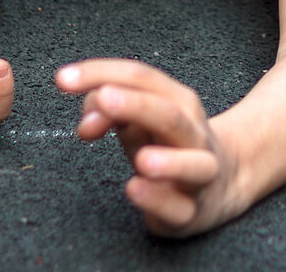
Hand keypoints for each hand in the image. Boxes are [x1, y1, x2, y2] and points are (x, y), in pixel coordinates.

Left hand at [56, 59, 238, 236]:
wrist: (222, 184)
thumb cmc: (170, 146)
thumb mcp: (139, 121)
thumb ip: (109, 110)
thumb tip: (88, 120)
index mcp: (178, 102)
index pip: (142, 78)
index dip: (102, 74)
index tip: (63, 79)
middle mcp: (194, 133)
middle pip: (169, 114)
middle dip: (136, 105)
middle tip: (103, 98)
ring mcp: (200, 173)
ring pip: (195, 165)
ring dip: (169, 161)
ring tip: (141, 159)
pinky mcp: (192, 211)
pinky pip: (179, 208)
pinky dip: (158, 200)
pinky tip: (135, 190)